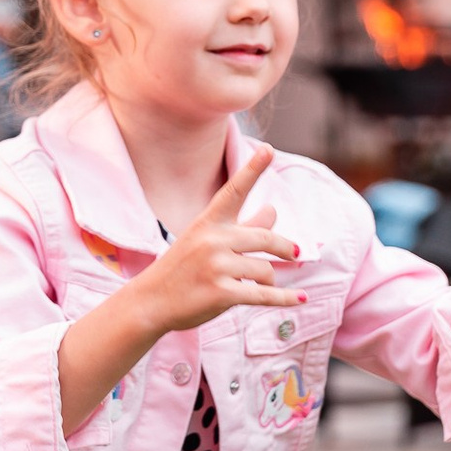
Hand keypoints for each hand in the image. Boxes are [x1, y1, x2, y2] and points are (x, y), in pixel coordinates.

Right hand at [125, 146, 302, 334]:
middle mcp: (211, 241)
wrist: (150, 302)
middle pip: (265, 238)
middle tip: (296, 254)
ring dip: (269, 281)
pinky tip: (299, 299)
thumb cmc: (180, 269)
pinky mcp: (222, 293)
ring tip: (258, 286)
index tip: (268, 149)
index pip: (233, 192)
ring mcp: (216, 267)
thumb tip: (272, 209)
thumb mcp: (205, 242)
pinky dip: (284, 298)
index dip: (252, 170)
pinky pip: (264, 294)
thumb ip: (243, 226)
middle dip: (285, 247)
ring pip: (265, 269)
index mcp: (207, 223)